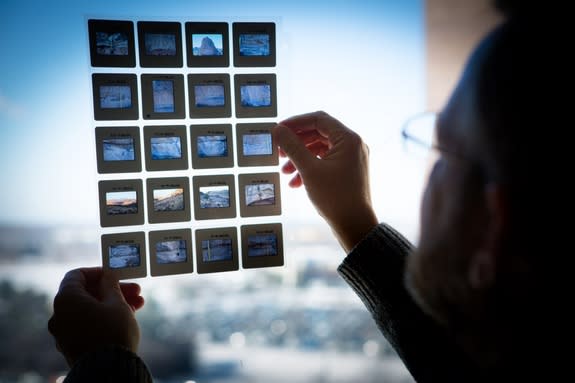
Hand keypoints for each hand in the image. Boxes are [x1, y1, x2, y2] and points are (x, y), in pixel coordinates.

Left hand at [48, 267, 144, 366]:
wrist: (108, 371)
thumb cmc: (113, 332)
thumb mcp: (116, 303)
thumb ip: (111, 285)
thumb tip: (108, 275)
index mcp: (66, 299)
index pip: (77, 275)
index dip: (98, 272)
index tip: (116, 274)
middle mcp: (59, 315)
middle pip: (86, 294)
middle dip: (113, 290)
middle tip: (136, 290)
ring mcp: (64, 332)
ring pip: (90, 310)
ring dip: (113, 304)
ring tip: (138, 304)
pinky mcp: (72, 345)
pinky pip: (88, 324)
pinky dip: (104, 318)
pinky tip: (128, 317)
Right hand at [274, 111, 378, 251]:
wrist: (355, 225)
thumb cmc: (335, 197)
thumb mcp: (308, 169)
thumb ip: (292, 147)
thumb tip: (278, 130)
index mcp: (348, 139)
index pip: (318, 119)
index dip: (296, 123)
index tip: (278, 130)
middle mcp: (353, 145)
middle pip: (319, 134)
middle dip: (296, 144)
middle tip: (279, 153)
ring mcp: (352, 158)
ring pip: (320, 149)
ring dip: (300, 158)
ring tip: (284, 172)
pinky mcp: (348, 171)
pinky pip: (326, 162)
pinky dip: (310, 168)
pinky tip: (295, 183)